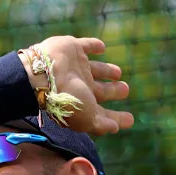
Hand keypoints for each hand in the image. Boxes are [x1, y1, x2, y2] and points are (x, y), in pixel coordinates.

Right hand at [19, 36, 133, 135]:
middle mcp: (80, 86)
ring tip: (118, 73)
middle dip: (114, 91)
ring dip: (107, 71)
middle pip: (100, 90)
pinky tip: (101, 47)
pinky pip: (87, 45)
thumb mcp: (87, 118)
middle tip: (125, 90)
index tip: (130, 120)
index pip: (103, 113)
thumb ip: (101, 124)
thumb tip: (114, 128)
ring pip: (96, 69)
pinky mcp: (73, 48)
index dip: (117, 118)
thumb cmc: (67, 100)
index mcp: (83, 104)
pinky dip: (94, 45)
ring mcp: (77, 67)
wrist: (46, 74)